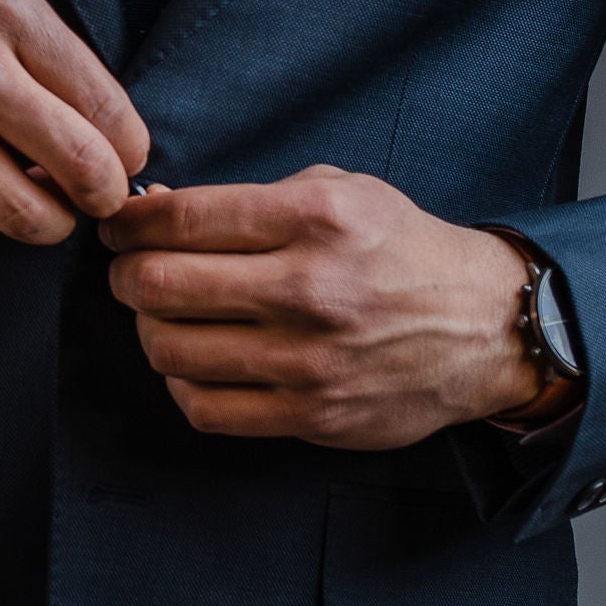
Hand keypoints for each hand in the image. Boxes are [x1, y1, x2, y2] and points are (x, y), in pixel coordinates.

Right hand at [0, 0, 146, 248]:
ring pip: (27, 216)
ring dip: (45, 222)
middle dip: (102, 198)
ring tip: (34, 201)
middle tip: (89, 196)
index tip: (112, 159)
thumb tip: (118, 154)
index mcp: (8, 13)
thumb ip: (55, 64)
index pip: (114, 115)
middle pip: (84, 169)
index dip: (127, 154)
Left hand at [102, 167, 561, 447]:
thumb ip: (249, 199)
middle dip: (124, 275)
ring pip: (172, 349)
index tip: (118, 227)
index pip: (181, 218)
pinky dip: (181, 384)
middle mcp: (311, 289)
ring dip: (147, 329)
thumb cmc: (401, 248)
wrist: (487, 326)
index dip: (129, 222)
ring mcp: (313, 359)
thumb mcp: (339, 189)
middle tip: (128, 271)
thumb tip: (156, 211)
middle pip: (160, 284)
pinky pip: (207, 409)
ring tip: (159, 316)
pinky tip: (191, 364)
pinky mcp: (316, 415)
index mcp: (315, 218)